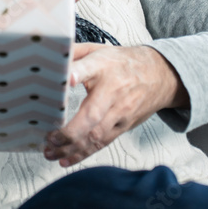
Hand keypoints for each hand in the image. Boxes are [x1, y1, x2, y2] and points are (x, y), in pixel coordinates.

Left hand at [43, 43, 187, 166]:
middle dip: (69, 131)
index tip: (67, 80)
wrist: (159, 74)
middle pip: (92, 114)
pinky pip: (102, 142)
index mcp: (103, 65)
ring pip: (96, 135)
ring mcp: (119, 112)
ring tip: (50, 153)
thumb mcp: (98, 50)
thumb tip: (48, 58)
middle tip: (49, 138)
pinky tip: (66, 159)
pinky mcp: (123, 126)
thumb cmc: (122, 62)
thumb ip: (73, 54)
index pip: (89, 66)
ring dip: (72, 148)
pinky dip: (83, 153)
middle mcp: (112, 91)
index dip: (77, 72)